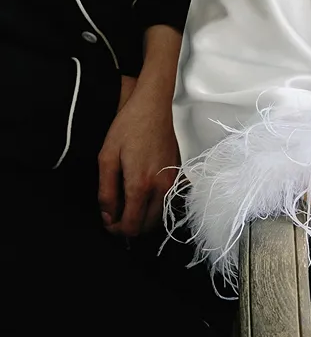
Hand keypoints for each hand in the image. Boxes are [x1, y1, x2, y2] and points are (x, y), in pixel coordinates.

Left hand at [98, 72, 180, 236]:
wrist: (153, 106)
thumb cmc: (128, 127)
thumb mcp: (106, 158)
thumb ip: (106, 192)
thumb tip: (108, 216)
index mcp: (141, 184)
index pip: (131, 225)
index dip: (116, 230)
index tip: (107, 221)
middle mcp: (161, 187)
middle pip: (147, 227)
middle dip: (129, 227)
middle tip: (115, 215)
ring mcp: (173, 181)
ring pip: (159, 217)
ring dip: (142, 218)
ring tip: (126, 204)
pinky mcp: (178, 175)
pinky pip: (167, 201)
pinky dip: (154, 206)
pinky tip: (141, 193)